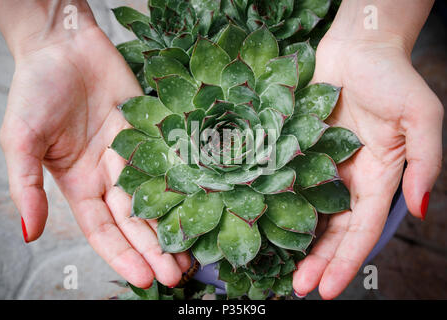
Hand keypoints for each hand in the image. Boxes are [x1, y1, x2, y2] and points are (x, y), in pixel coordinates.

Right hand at [0, 21, 189, 287]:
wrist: (65, 46)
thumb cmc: (36, 92)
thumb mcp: (21, 141)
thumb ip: (27, 186)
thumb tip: (28, 232)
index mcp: (81, 185)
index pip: (105, 231)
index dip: (124, 256)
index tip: (145, 279)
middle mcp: (111, 176)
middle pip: (137, 222)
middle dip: (156, 250)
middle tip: (179, 276)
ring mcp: (136, 155)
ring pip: (159, 198)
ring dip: (174, 225)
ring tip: (193, 253)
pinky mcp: (154, 131)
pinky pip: (171, 160)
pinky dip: (186, 181)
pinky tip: (203, 202)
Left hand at [292, 30, 442, 297]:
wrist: (358, 48)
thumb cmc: (394, 78)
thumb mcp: (423, 119)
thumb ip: (425, 164)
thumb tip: (421, 209)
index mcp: (378, 179)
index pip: (362, 230)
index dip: (346, 261)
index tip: (327, 290)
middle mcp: (348, 179)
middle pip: (331, 229)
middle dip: (317, 260)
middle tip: (296, 288)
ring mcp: (321, 165)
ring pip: (307, 211)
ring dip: (294, 239)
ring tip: (278, 266)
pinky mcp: (298, 148)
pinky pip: (287, 180)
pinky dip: (278, 201)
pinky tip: (262, 220)